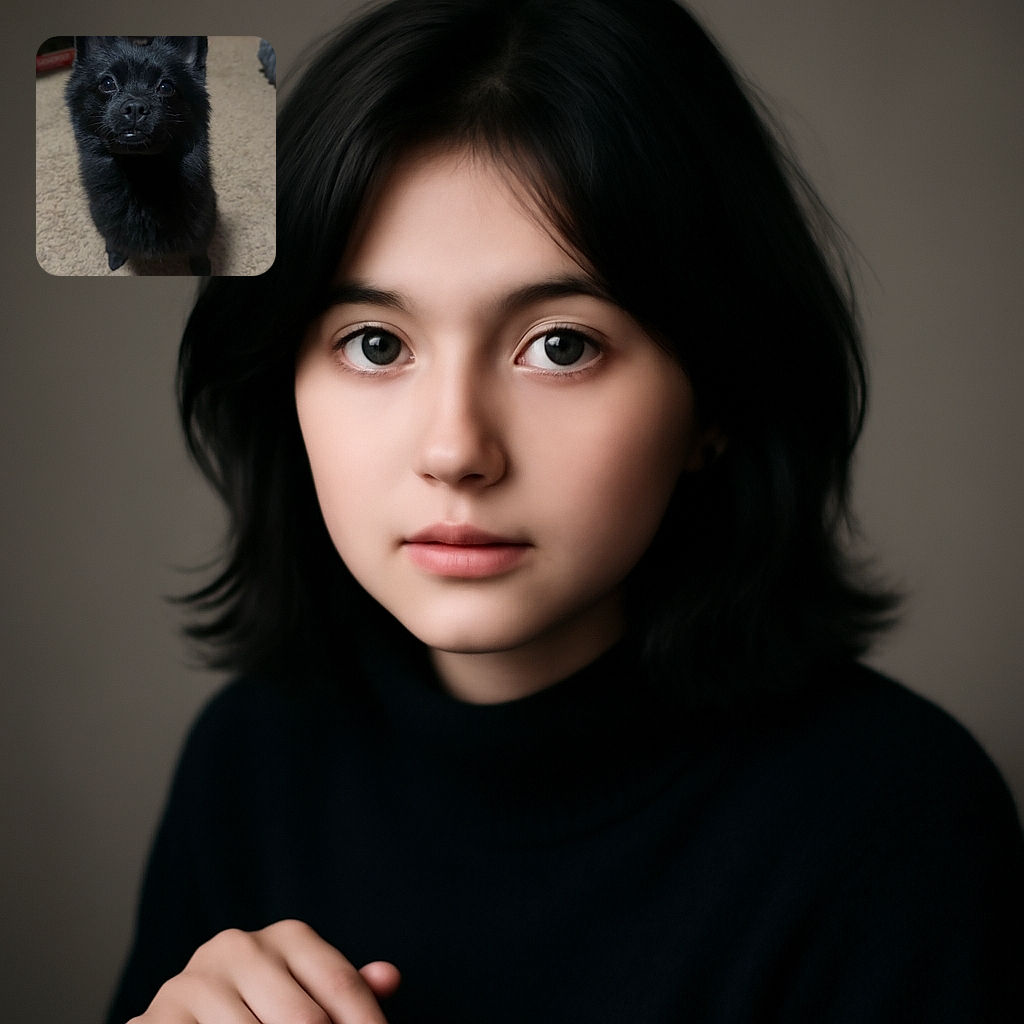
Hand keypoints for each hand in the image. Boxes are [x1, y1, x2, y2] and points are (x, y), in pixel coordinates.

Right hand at [127, 919, 400, 1022]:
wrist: (186, 1018)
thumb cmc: (263, 1010)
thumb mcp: (305, 993)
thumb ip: (346, 991)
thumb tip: (390, 978)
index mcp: (286, 936)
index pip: (341, 984)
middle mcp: (239, 946)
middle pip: (305, 1018)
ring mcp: (194, 980)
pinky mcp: (157, 1016)